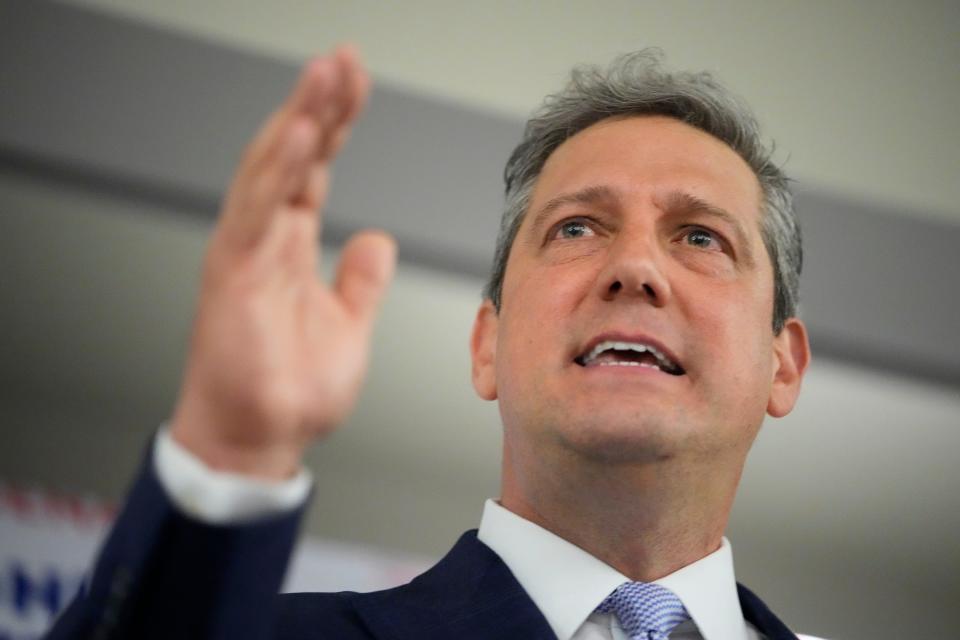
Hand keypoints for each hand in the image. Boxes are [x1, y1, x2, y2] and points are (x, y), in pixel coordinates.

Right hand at [170, 46, 395, 479]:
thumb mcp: (348, 326)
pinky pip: (255, 210)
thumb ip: (360, 281)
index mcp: (289, 246)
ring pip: (268, 169)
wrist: (261, 439)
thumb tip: (376, 241)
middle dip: (318, 105)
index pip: (312, 169)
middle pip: (291, 156)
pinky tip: (300, 134)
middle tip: (342, 61)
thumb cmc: (292, 389)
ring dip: (298, 119)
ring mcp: (246, 253)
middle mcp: (264, 239)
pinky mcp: (233, 274)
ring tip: (324, 76)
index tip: (355, 85)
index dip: (333, 125)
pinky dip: (277, 170)